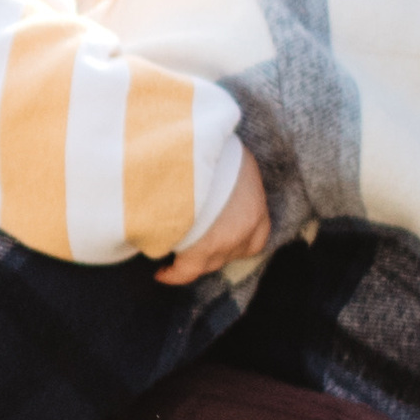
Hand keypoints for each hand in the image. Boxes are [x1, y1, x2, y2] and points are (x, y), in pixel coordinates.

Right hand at [155, 148, 270, 286]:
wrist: (191, 152)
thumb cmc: (208, 146)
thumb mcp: (228, 154)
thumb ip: (226, 173)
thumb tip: (214, 173)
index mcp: (255, 198)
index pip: (258, 233)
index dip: (242, 238)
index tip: (223, 236)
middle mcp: (247, 223)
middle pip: (233, 250)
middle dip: (215, 247)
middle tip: (192, 240)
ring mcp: (226, 241)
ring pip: (211, 261)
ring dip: (194, 256)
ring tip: (173, 250)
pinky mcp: (200, 251)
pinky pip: (186, 271)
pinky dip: (173, 274)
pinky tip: (161, 273)